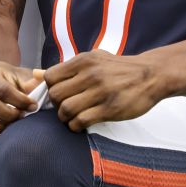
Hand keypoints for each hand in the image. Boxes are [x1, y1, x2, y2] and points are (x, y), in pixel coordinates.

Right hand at [0, 61, 42, 145]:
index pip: (2, 89)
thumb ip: (29, 81)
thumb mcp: (16, 73)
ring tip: (10, 127)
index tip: (33, 106)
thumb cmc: (3, 78)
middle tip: (21, 117)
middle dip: (10, 116)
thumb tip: (39, 85)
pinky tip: (0, 135)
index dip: (20, 101)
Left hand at [43, 50, 167, 130]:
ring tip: (72, 117)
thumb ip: (65, 68)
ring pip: (66, 109)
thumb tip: (35, 73)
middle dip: (55, 105)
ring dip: (65, 118)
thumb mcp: (92, 60)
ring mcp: (100, 92)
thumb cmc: (117, 68)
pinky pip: (81, 121)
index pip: (50, 77)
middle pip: (55, 95)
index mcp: (83, 61)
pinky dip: (76, 126)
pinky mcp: (110, 109)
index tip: (58, 94)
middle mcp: (90, 74)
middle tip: (64, 108)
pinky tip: (81, 124)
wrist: (151, 75)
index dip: (49, 88)